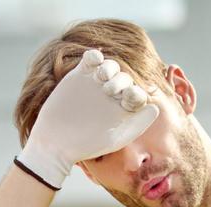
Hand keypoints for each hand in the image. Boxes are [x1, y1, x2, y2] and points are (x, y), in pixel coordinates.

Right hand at [16, 49, 159, 188]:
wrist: (56, 142)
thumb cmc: (87, 146)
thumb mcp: (116, 138)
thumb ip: (138, 123)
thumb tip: (155, 107)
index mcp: (123, 110)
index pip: (138, 94)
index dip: (136, 93)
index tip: (126, 101)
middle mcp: (111, 96)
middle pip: (125, 78)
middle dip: (121, 81)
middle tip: (109, 91)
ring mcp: (95, 85)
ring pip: (111, 66)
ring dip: (110, 68)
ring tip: (101, 78)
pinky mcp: (79, 76)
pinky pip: (92, 58)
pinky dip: (95, 56)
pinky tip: (92, 63)